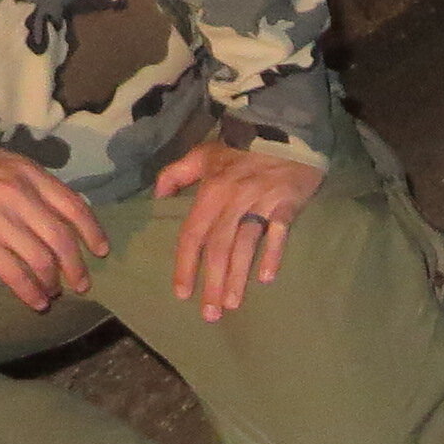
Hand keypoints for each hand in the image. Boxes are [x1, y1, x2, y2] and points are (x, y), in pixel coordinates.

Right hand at [0, 140, 110, 311]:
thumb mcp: (9, 163)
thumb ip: (38, 185)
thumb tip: (65, 217)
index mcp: (31, 176)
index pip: (74, 206)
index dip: (92, 232)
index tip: (101, 251)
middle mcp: (20, 198)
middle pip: (61, 240)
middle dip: (76, 267)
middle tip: (81, 283)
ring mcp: (0, 221)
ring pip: (41, 261)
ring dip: (53, 282)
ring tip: (54, 292)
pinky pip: (14, 274)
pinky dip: (30, 292)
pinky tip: (37, 302)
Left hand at [152, 140, 324, 321]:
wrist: (284, 129)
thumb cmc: (241, 148)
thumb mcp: (203, 154)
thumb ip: (176, 174)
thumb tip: (156, 196)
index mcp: (210, 192)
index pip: (192, 234)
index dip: (185, 265)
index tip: (182, 293)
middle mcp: (232, 200)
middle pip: (218, 248)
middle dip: (211, 283)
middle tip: (208, 315)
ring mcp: (261, 203)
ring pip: (245, 245)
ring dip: (237, 277)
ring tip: (231, 304)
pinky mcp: (287, 204)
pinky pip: (279, 233)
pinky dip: (273, 254)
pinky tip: (267, 278)